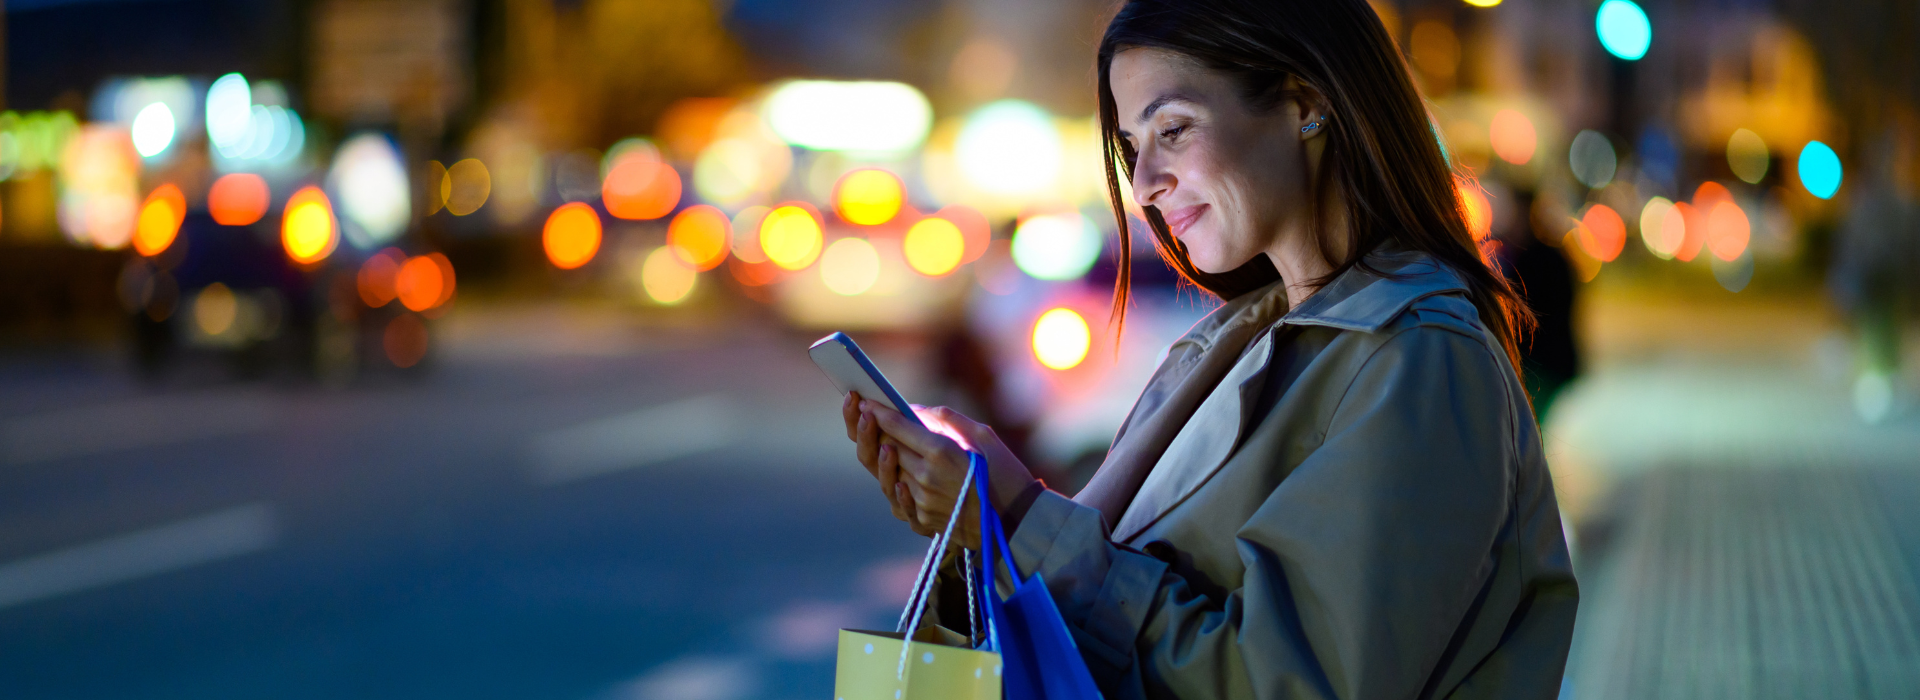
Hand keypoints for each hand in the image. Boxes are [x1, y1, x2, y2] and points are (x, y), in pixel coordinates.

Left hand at [842, 393, 1035, 545]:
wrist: (1019, 523)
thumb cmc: (1005, 473)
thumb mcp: (982, 436)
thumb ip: (946, 419)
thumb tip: (914, 411)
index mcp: (942, 453)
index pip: (898, 427)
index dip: (879, 412)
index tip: (866, 401)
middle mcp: (925, 477)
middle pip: (888, 447)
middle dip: (875, 429)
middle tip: (864, 414)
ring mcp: (921, 502)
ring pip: (889, 473)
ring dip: (881, 455)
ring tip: (879, 441)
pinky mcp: (922, 520)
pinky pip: (898, 499)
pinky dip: (895, 483)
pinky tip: (894, 471)